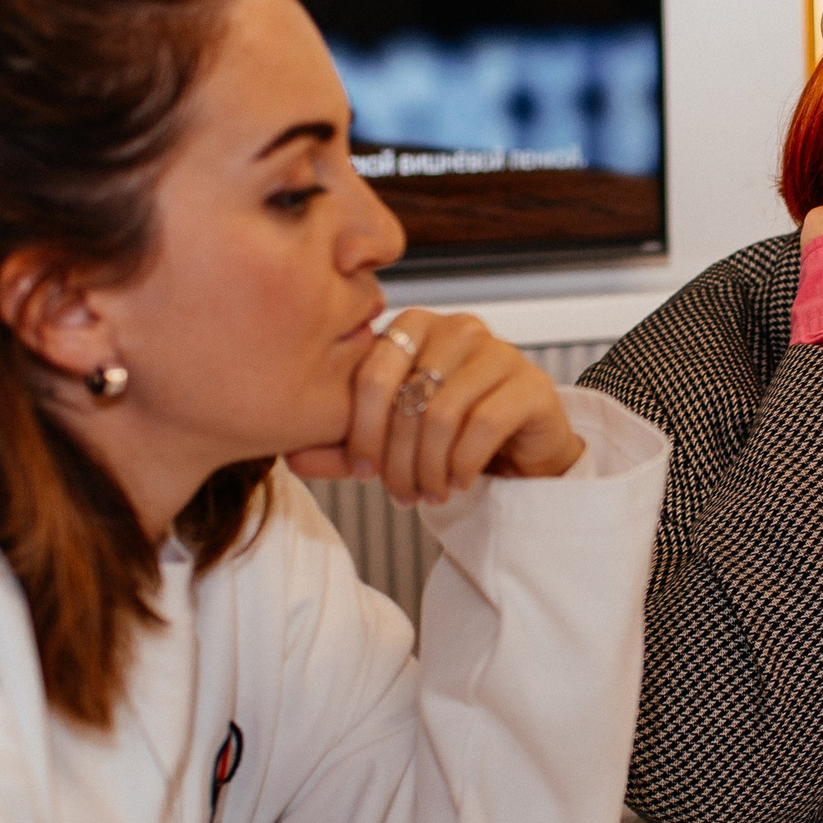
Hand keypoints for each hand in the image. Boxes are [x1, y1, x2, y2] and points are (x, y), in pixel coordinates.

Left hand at [288, 309, 583, 501]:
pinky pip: (484, 424)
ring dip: (429, 467)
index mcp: (414, 327)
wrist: (522, 446)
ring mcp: (499, 351)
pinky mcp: (531, 383)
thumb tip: (291, 456)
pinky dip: (463, 463)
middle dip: (396, 459)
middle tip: (399, 495)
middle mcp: (457, 328)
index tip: (362, 471)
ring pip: (442, 414)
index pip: (370, 375)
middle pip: (406, 398)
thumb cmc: (452, 433)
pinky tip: (459, 481)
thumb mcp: (390, 441)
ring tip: (429, 494)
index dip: (360, 431)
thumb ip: (342, 446)